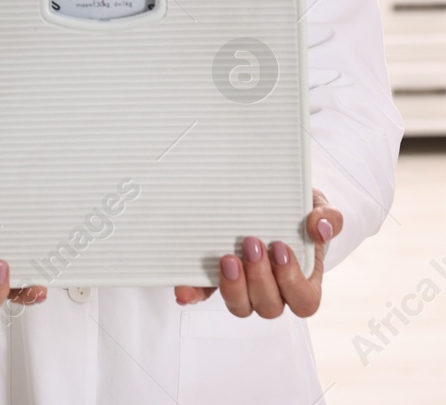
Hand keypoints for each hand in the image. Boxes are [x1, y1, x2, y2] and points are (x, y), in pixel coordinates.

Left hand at [173, 189, 342, 316]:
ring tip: (228, 258)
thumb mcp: (316, 208)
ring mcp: (244, 287)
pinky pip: (205, 294)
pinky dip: (195, 294)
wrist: (271, 203)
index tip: (280, 248)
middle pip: (269, 307)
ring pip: (240, 306)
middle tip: (251, 245)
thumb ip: (327, 217)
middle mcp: (273, 290)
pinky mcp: (217, 279)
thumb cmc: (298, 212)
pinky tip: (184, 290)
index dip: (292, 281)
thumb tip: (320, 228)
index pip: (304, 301)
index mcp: (302, 280)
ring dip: (233, 287)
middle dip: (260, 279)